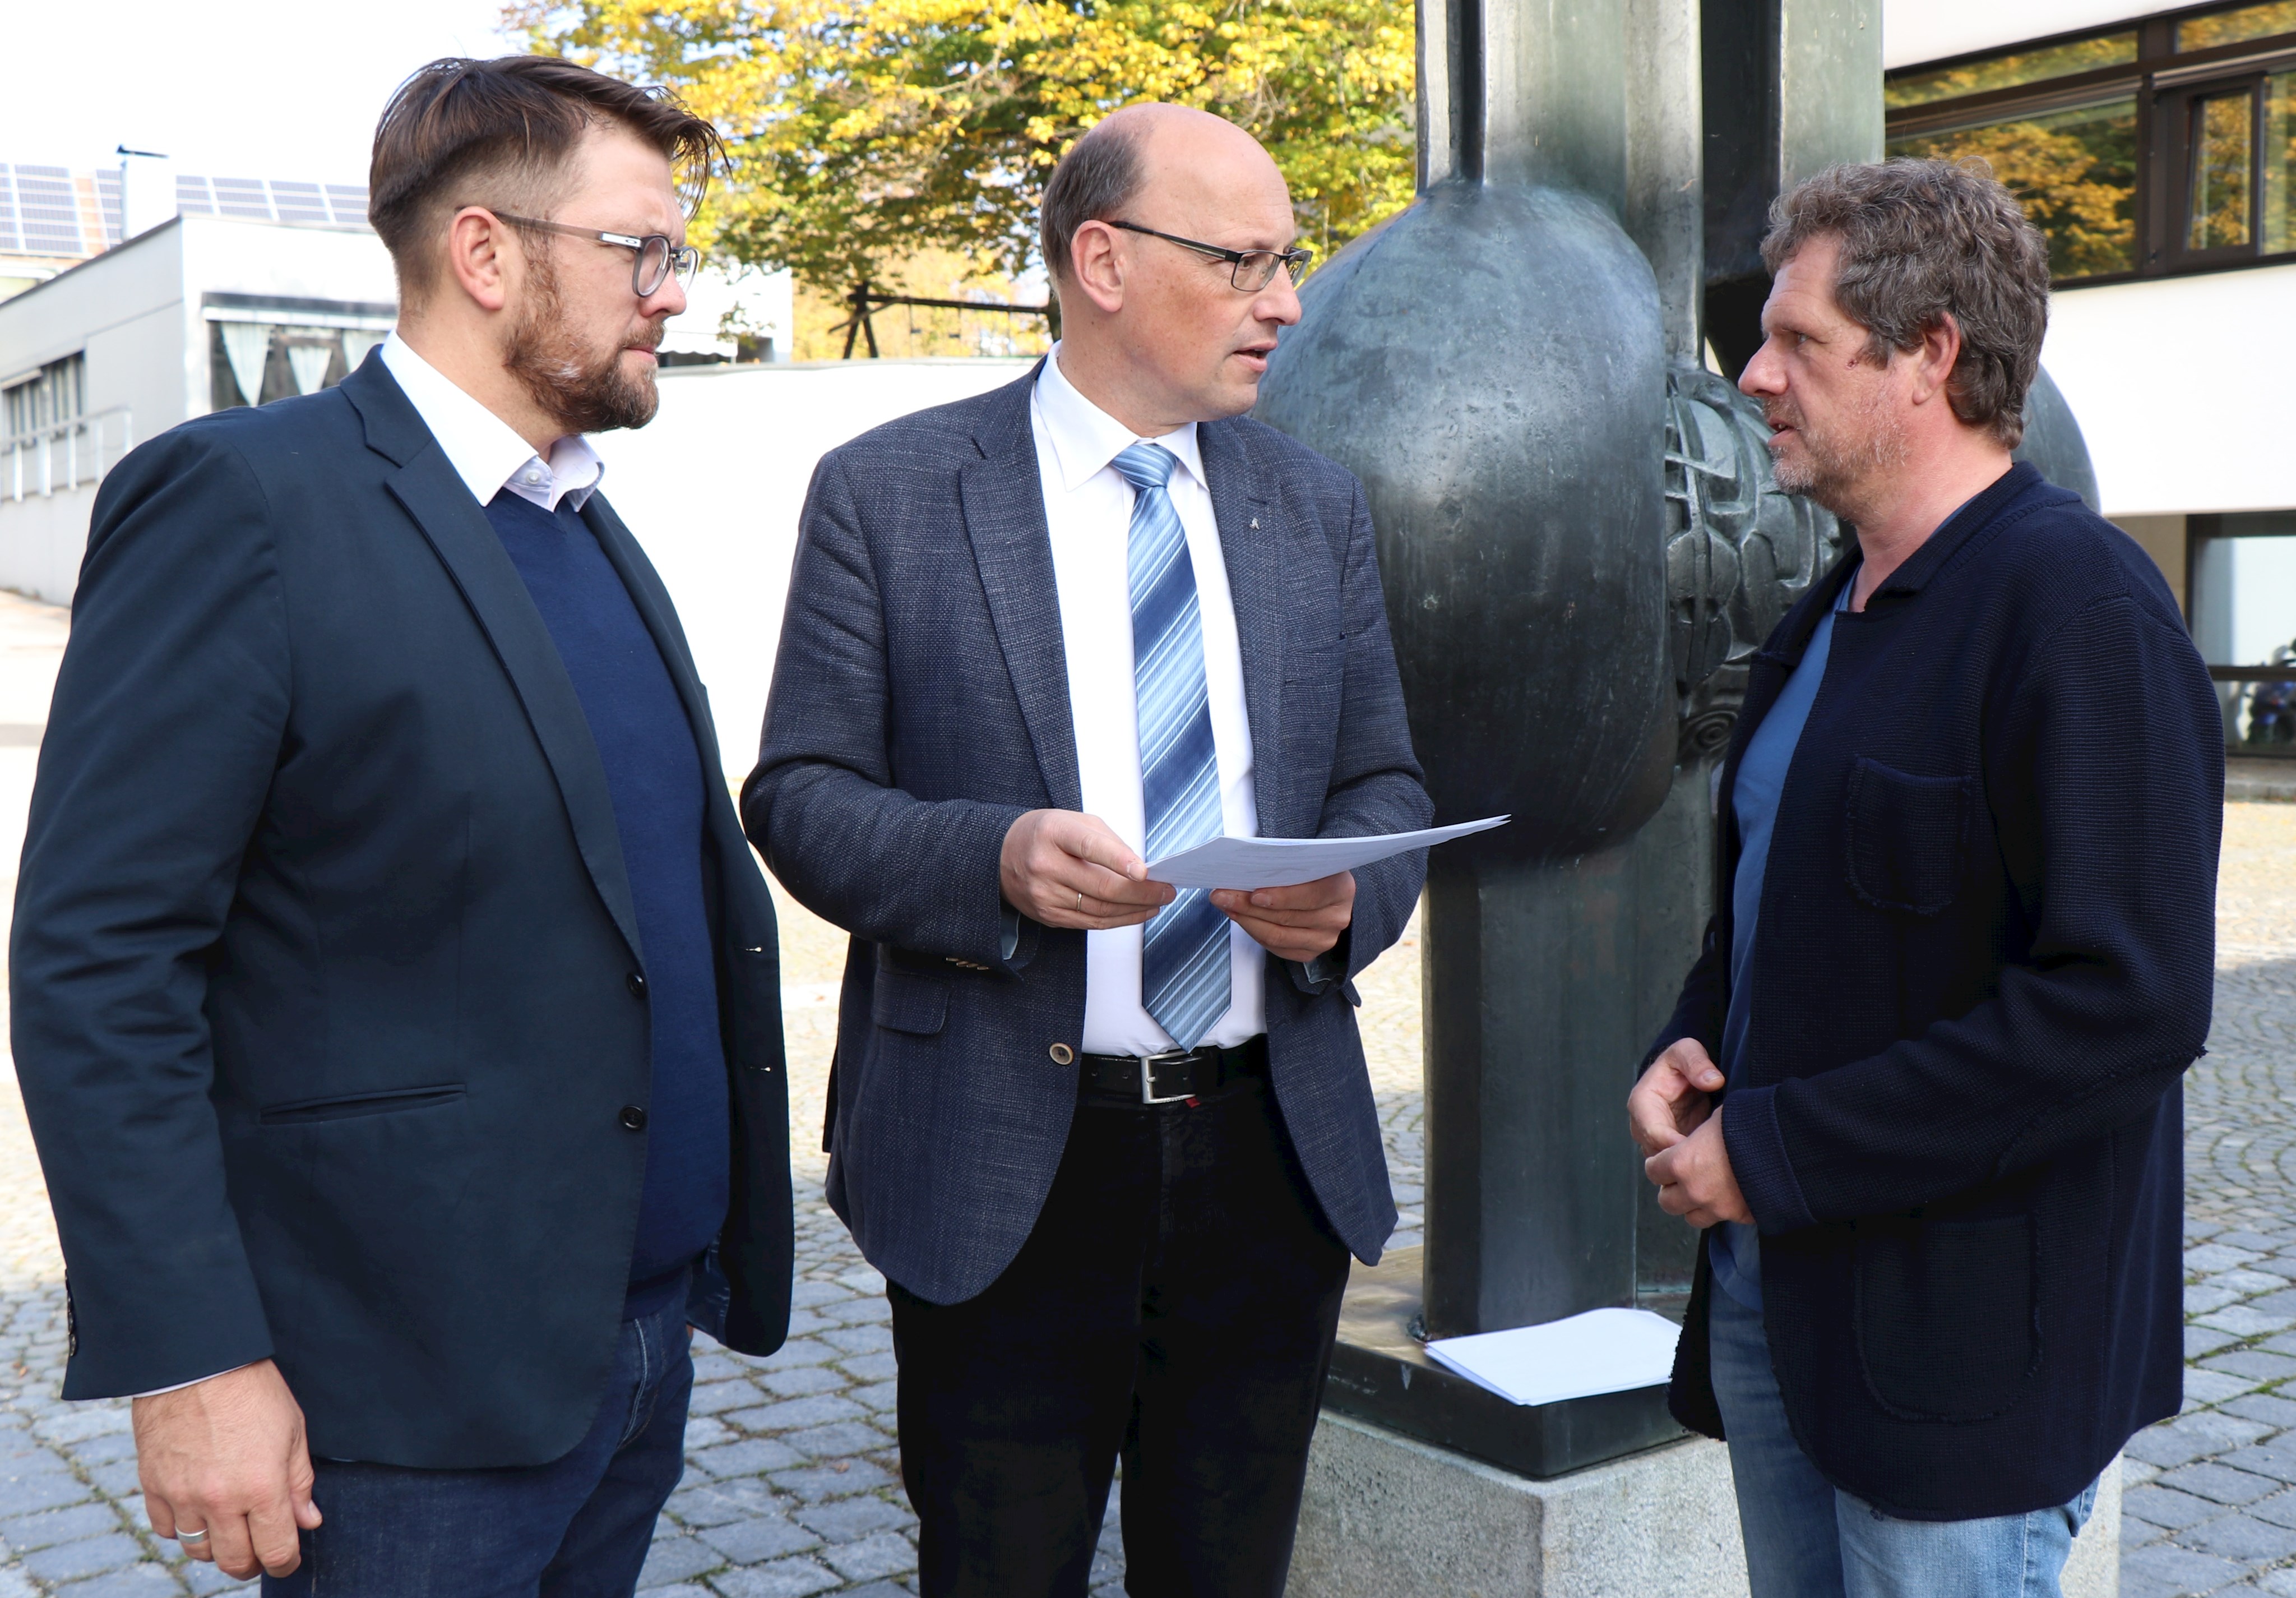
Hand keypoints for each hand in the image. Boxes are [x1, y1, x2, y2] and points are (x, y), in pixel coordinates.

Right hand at [134, 1359, 320, 1579]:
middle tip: (258, 1554)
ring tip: (229, 1531)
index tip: (288, 1561)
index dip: (286, 1562)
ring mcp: (183, 1495)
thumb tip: (307, 1522)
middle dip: (251, 1564)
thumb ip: (300, 1483)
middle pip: (234, 1560)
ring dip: (216, 1548)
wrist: (200, 1362)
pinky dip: (182, 1528)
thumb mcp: (293, 1431)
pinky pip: (166, 1529)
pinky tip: (197, 1511)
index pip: (275, 1549)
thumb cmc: (253, 1391)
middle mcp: (222, 1499)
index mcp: (263, 1486)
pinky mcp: (153, 1486)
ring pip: (197, 1550)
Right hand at [1000, 810, 1174, 929]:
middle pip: (1101, 886)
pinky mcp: (1048, 916)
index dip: (1118, 859)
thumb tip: (1140, 868)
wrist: (1001, 856)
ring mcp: (1045, 895)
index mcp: (1052, 833)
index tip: (1144, 871)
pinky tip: (1136, 912)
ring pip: (1100, 910)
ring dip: (1135, 909)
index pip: (1088, 846)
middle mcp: (1045, 865)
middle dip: (1141, 892)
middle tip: (1166, 890)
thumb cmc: (1044, 834)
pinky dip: (1118, 920)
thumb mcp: (1074, 821)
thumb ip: (1107, 840)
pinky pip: (1090, 923)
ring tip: (1158, 902)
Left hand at [1210, 872, 1353, 962]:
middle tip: (1221, 895)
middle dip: (1248, 906)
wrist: (1327, 893)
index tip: (1253, 894)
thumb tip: (1245, 868)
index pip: (1311, 895)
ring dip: (1246, 920)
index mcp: (1341, 888)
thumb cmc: (1311, 871)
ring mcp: (1325, 939)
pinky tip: (1239, 917)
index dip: (1281, 897)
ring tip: (1225, 905)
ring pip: (1278, 936)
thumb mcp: (1305, 860)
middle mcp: (1337, 917)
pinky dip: (1254, 932)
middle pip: (1287, 917)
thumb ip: (1284, 863)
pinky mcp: (1310, 953)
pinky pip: (1276, 948)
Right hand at [1627, 1038, 1725, 1157]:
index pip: (1654, 1133)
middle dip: (1683, 1162)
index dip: (1678, 1145)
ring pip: (1666, 1165)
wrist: (1681, 1074)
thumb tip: (1713, 1081)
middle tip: (1713, 1165)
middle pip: (1658, 1154)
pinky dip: (1693, 1168)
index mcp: (1641, 1104)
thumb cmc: (1680, 1061)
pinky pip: (1677, 1166)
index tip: (1703, 1149)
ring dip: (1688, 1168)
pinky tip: (1715, 1167)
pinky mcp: (1668, 1149)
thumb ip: (1697, 1063)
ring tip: (1716, 1168)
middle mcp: (1642, 1126)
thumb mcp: (1687, 1051)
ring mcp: (1654, 1140)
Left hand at [1644, 1113, 1751, 1228]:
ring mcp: (1718, 1208)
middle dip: (1671, 1189)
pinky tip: (1729, 1196)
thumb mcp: (1721, 1116)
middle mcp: (1695, 1190)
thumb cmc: (1754, 1125)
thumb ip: (1701, 1130)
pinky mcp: (1741, 1217)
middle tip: (1680, 1177)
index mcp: (1682, 1162)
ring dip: (1692, 1205)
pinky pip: (1722, 1220)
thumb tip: (1701, 1129)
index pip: (1653, 1171)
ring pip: (1691, 1217)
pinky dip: (1721, 1210)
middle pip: (1666, 1200)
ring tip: (1702, 1190)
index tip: (1664, 1159)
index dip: (1658, 1163)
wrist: (1791, 1148)